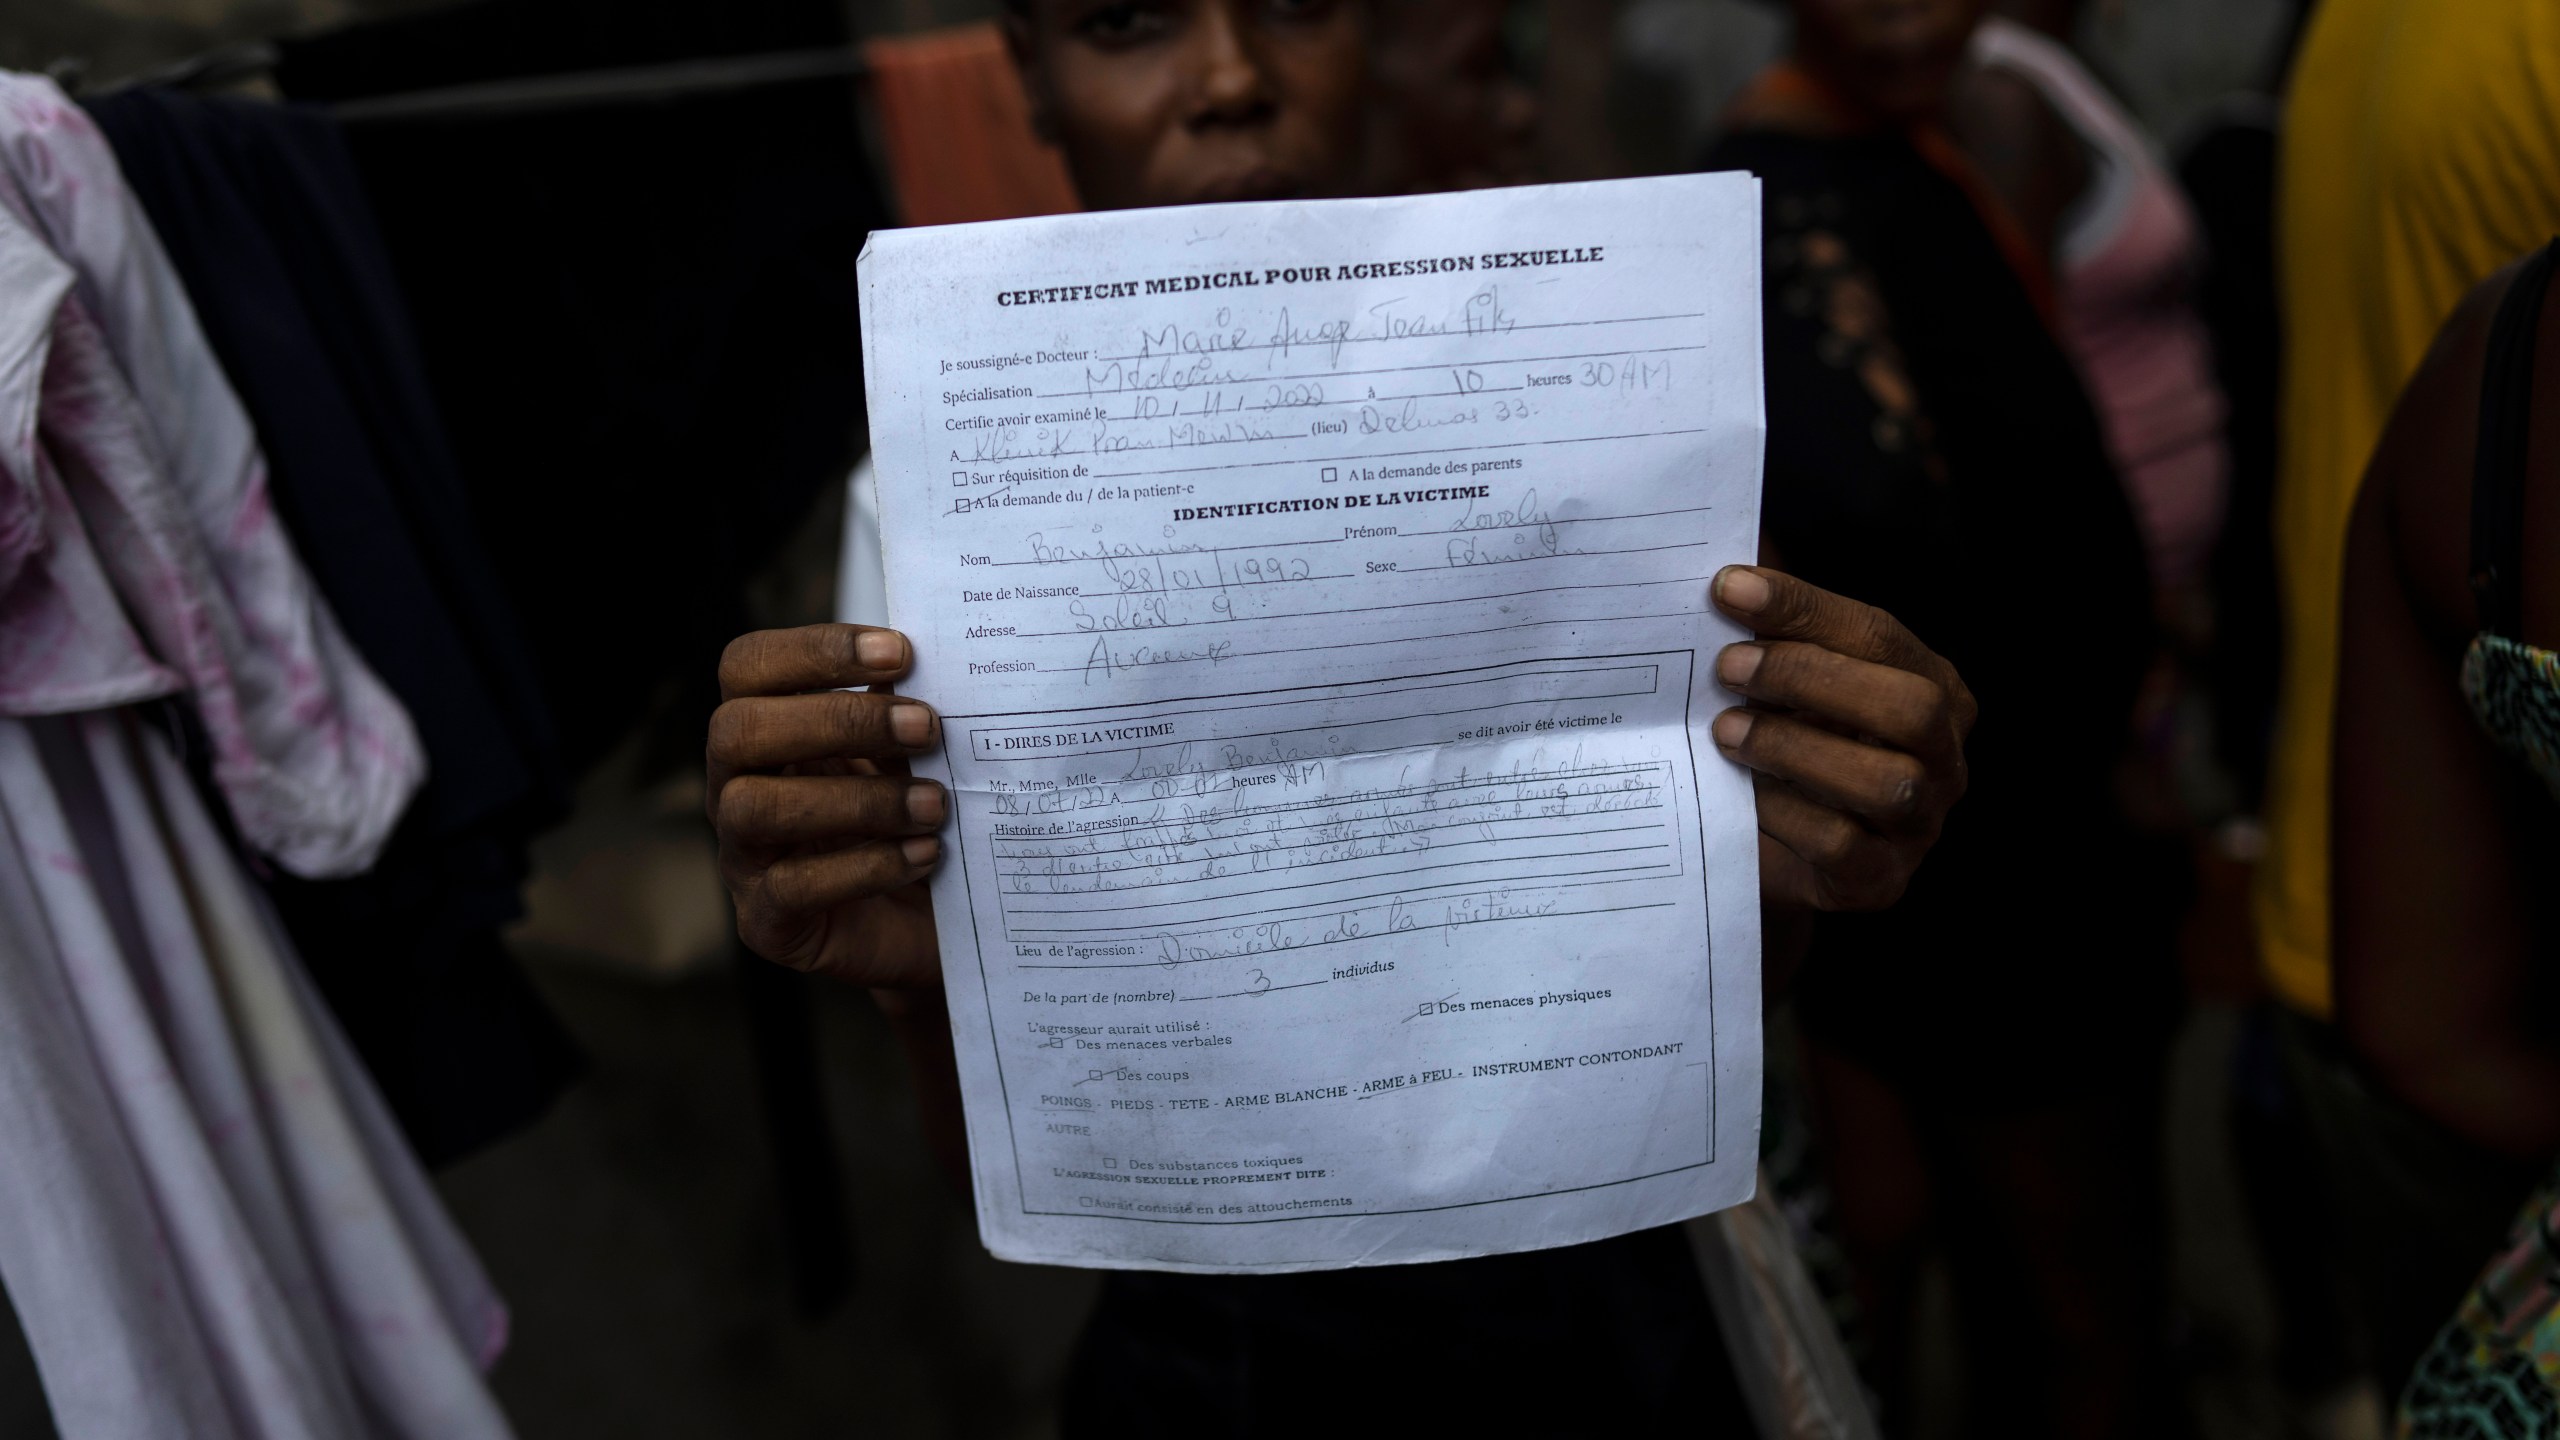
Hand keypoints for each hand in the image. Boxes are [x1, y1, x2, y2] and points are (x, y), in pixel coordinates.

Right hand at [706, 624, 946, 984]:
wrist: (931, 927)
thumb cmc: (914, 823)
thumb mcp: (912, 759)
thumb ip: (905, 711)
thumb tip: (940, 658)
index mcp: (767, 730)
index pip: (748, 667)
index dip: (815, 650)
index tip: (900, 653)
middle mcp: (737, 785)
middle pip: (738, 730)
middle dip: (837, 721)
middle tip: (926, 728)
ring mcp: (744, 857)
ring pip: (754, 808)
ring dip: (857, 799)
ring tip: (935, 804)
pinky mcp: (768, 922)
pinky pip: (792, 888)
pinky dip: (866, 867)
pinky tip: (924, 855)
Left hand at [1710, 566, 1975, 911]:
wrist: (1777, 852)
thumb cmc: (1791, 743)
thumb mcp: (1788, 682)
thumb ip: (1775, 629)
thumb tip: (1730, 571)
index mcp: (1936, 687)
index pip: (1879, 635)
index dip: (1803, 607)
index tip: (1728, 589)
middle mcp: (1945, 757)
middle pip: (1910, 707)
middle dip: (1811, 678)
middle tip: (1728, 666)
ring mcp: (1921, 825)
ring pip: (1886, 783)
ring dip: (1796, 748)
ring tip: (1725, 731)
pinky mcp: (1880, 881)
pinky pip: (1843, 846)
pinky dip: (1786, 814)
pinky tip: (1741, 794)